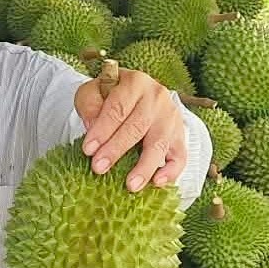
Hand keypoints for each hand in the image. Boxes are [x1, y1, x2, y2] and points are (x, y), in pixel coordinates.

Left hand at [73, 68, 185, 191]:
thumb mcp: (92, 91)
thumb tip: (93, 127)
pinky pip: (180, 156)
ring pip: (160, 143)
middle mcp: (158, 97)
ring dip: (144, 166)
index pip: (117, 108)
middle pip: (137, 127)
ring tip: (130, 185)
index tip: (88, 149)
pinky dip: (171, 171)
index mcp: (135, 82)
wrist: (133, 95)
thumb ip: (90, 105)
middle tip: (99, 168)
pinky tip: (157, 183)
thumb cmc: (109, 95)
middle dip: (116, 149)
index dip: (102, 129)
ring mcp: (171, 117)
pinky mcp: (180, 135)